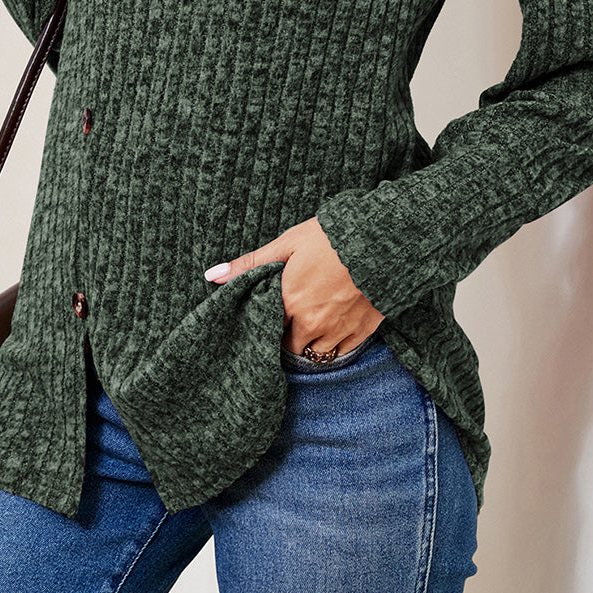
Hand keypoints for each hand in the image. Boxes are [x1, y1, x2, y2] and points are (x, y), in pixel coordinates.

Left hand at [204, 216, 383, 356]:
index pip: (266, 331)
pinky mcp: (361, 333)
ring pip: (315, 355)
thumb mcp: (286, 244)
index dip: (266, 325)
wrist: (381, 238)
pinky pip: (340, 354)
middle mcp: (311, 323)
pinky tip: (332, 327)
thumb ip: (250, 264)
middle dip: (287, 337)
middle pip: (290, 348)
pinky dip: (334, 346)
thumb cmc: (330, 237)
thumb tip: (211, 275)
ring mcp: (338, 331)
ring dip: (310, 344)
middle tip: (291, 319)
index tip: (270, 316)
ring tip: (311, 323)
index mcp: (289, 302)